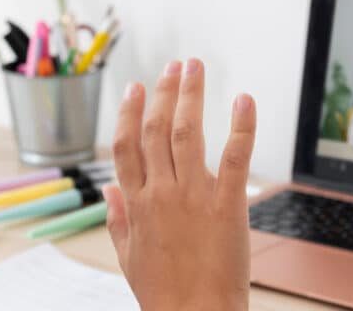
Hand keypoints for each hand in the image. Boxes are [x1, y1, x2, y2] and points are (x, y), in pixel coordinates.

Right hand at [105, 59, 255, 310]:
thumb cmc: (162, 293)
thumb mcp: (127, 257)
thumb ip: (117, 220)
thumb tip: (108, 191)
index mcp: (136, 203)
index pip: (126, 145)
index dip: (129, 112)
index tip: (135, 88)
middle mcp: (161, 192)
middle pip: (157, 129)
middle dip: (165, 92)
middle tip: (175, 65)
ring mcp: (193, 196)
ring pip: (188, 133)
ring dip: (191, 95)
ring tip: (196, 67)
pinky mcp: (228, 205)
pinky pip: (235, 158)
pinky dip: (241, 126)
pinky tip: (244, 100)